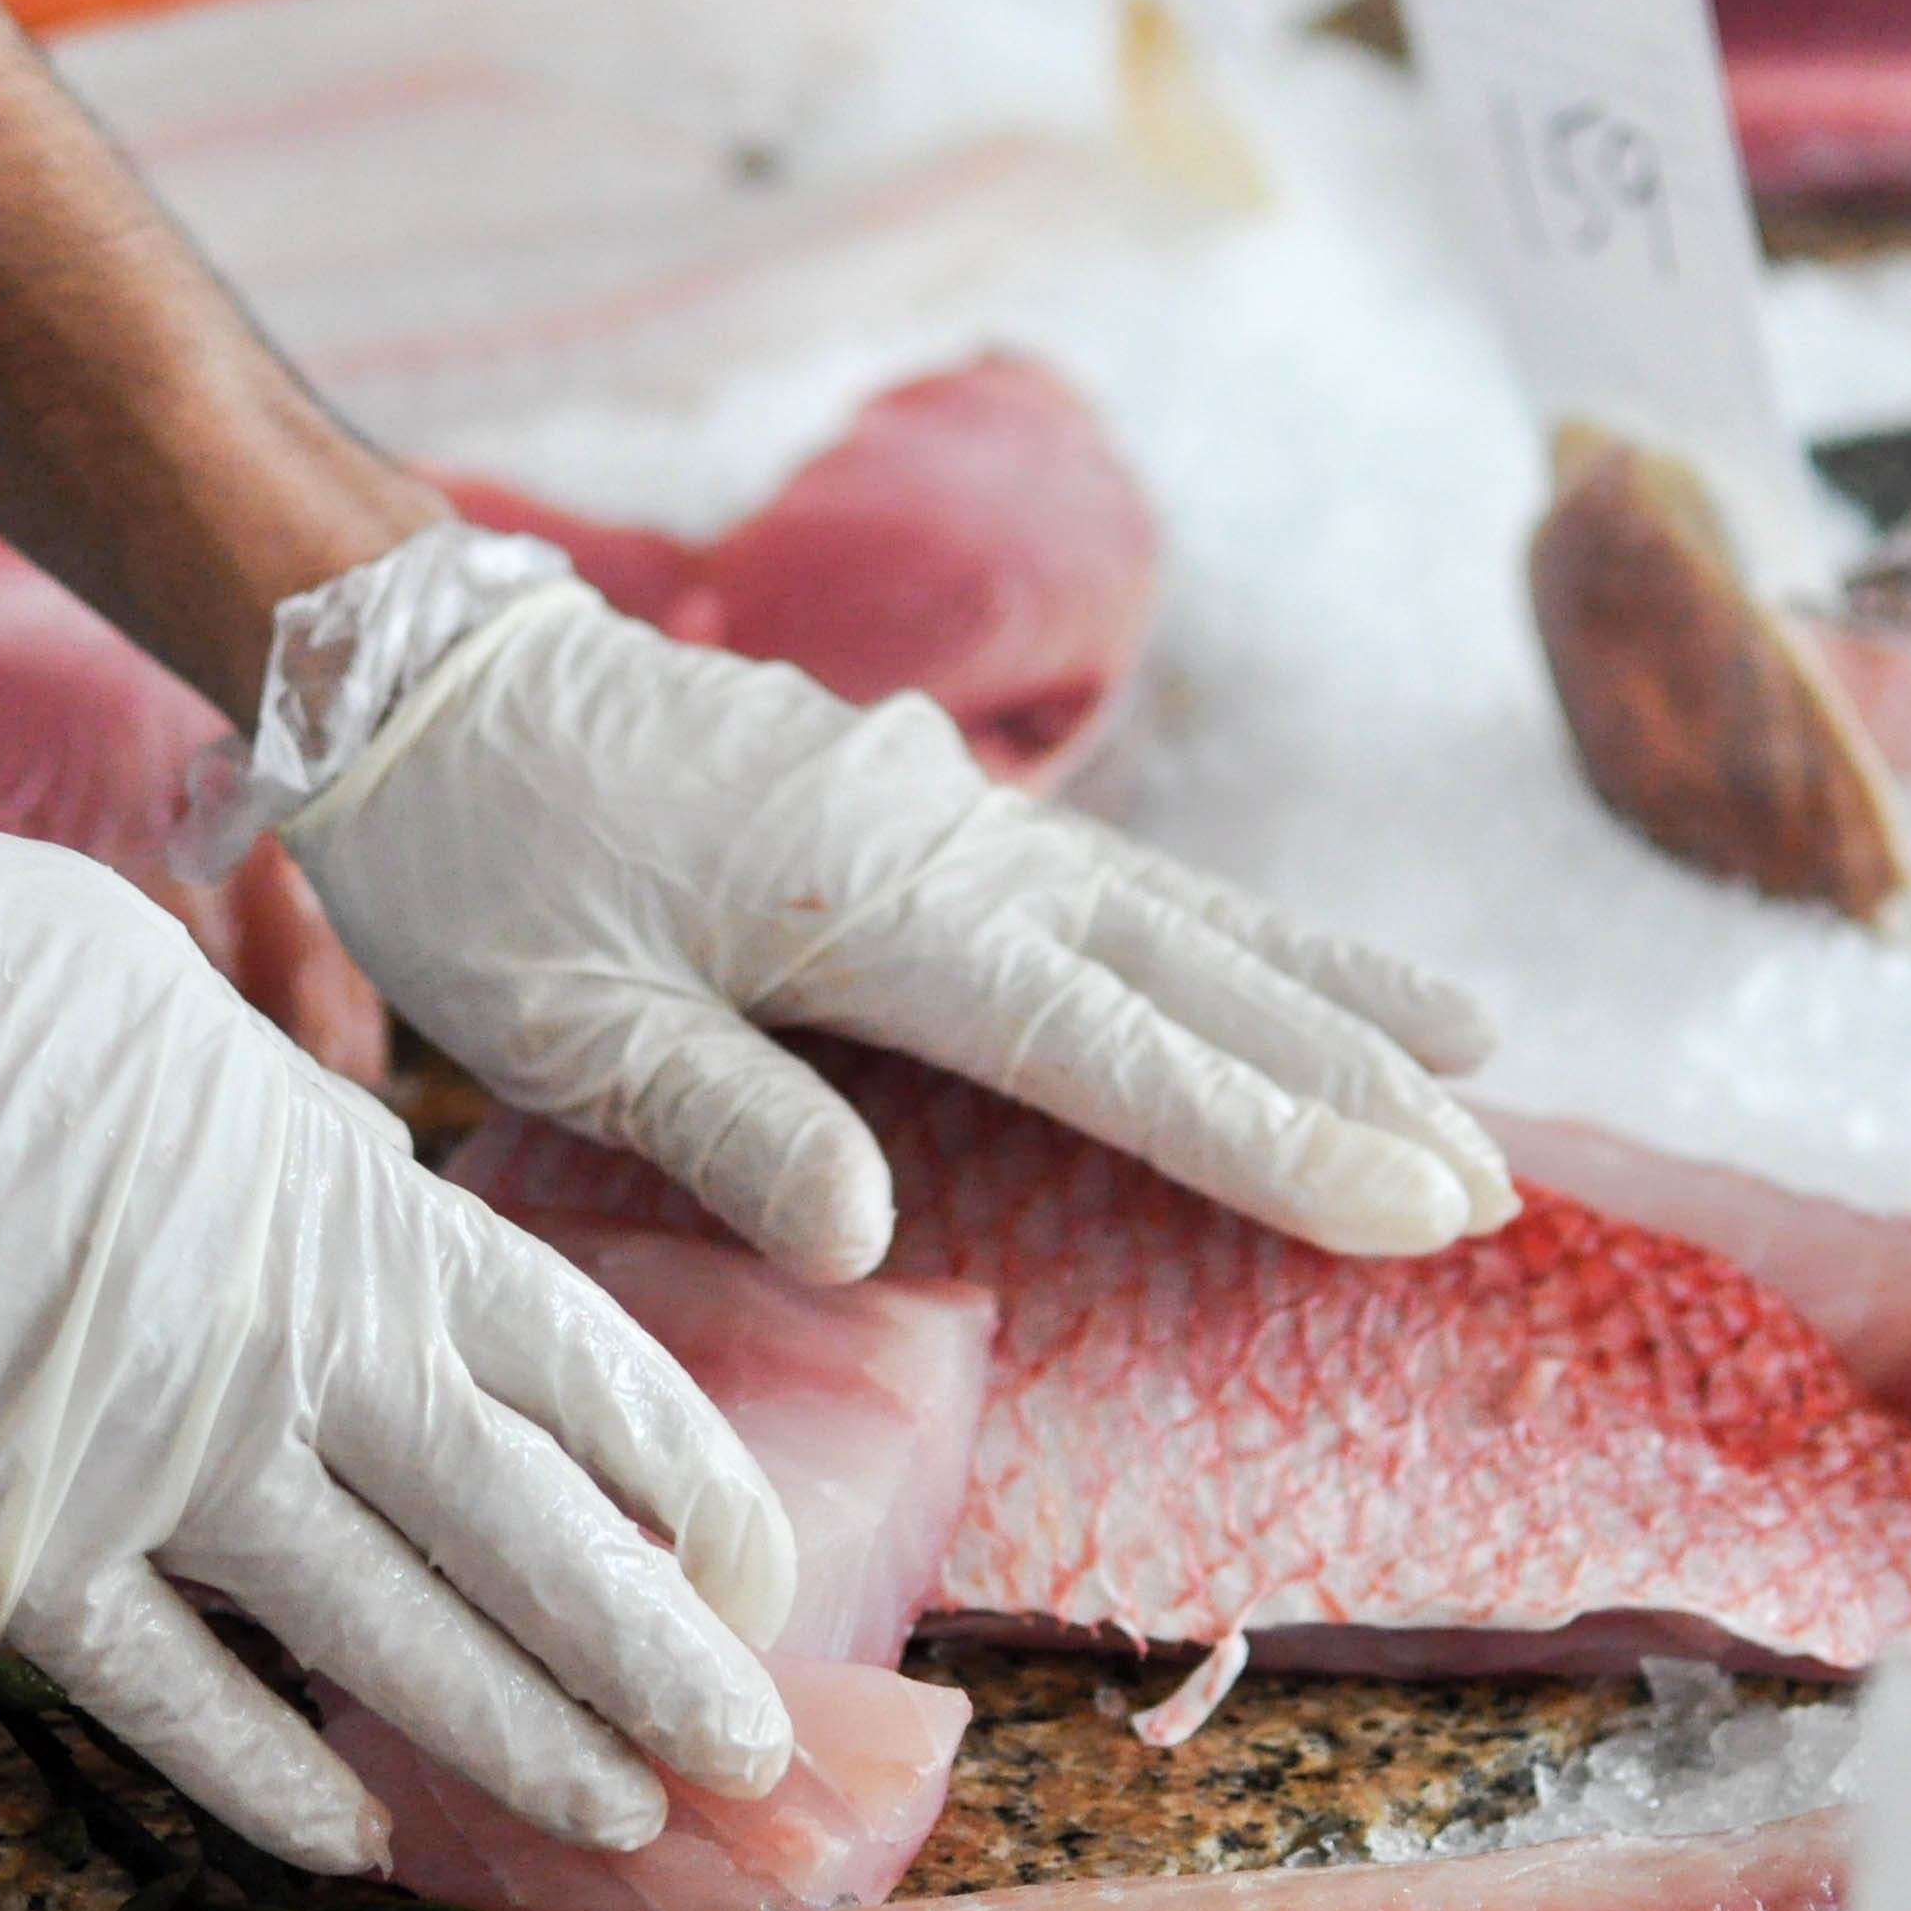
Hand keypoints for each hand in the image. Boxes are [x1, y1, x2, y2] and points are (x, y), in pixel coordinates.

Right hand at [0, 758, 795, 1872]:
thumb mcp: (184, 1015)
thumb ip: (290, 1131)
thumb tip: (349, 1162)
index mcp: (354, 1210)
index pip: (578, 1369)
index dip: (683, 1480)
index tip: (759, 1566)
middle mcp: (296, 1352)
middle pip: (527, 1534)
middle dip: (654, 1656)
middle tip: (749, 1757)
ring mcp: (159, 1459)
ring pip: (387, 1638)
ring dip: (514, 1740)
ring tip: (621, 1818)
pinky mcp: (3, 1543)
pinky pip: (166, 1690)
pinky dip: (264, 1775)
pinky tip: (349, 1841)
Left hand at [278, 580, 1516, 1283]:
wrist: (414, 674)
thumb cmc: (471, 862)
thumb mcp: (555, 1021)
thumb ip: (719, 1119)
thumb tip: (865, 1236)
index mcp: (867, 906)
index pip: (1115, 1046)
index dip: (1275, 1136)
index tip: (1420, 1202)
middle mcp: (943, 846)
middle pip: (1194, 972)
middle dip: (1354, 1079)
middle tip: (1496, 1175)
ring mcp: (945, 813)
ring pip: (1180, 912)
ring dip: (1325, 991)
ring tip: (1473, 1052)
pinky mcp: (922, 810)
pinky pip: (1115, 883)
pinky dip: (1229, 932)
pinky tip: (1294, 970)